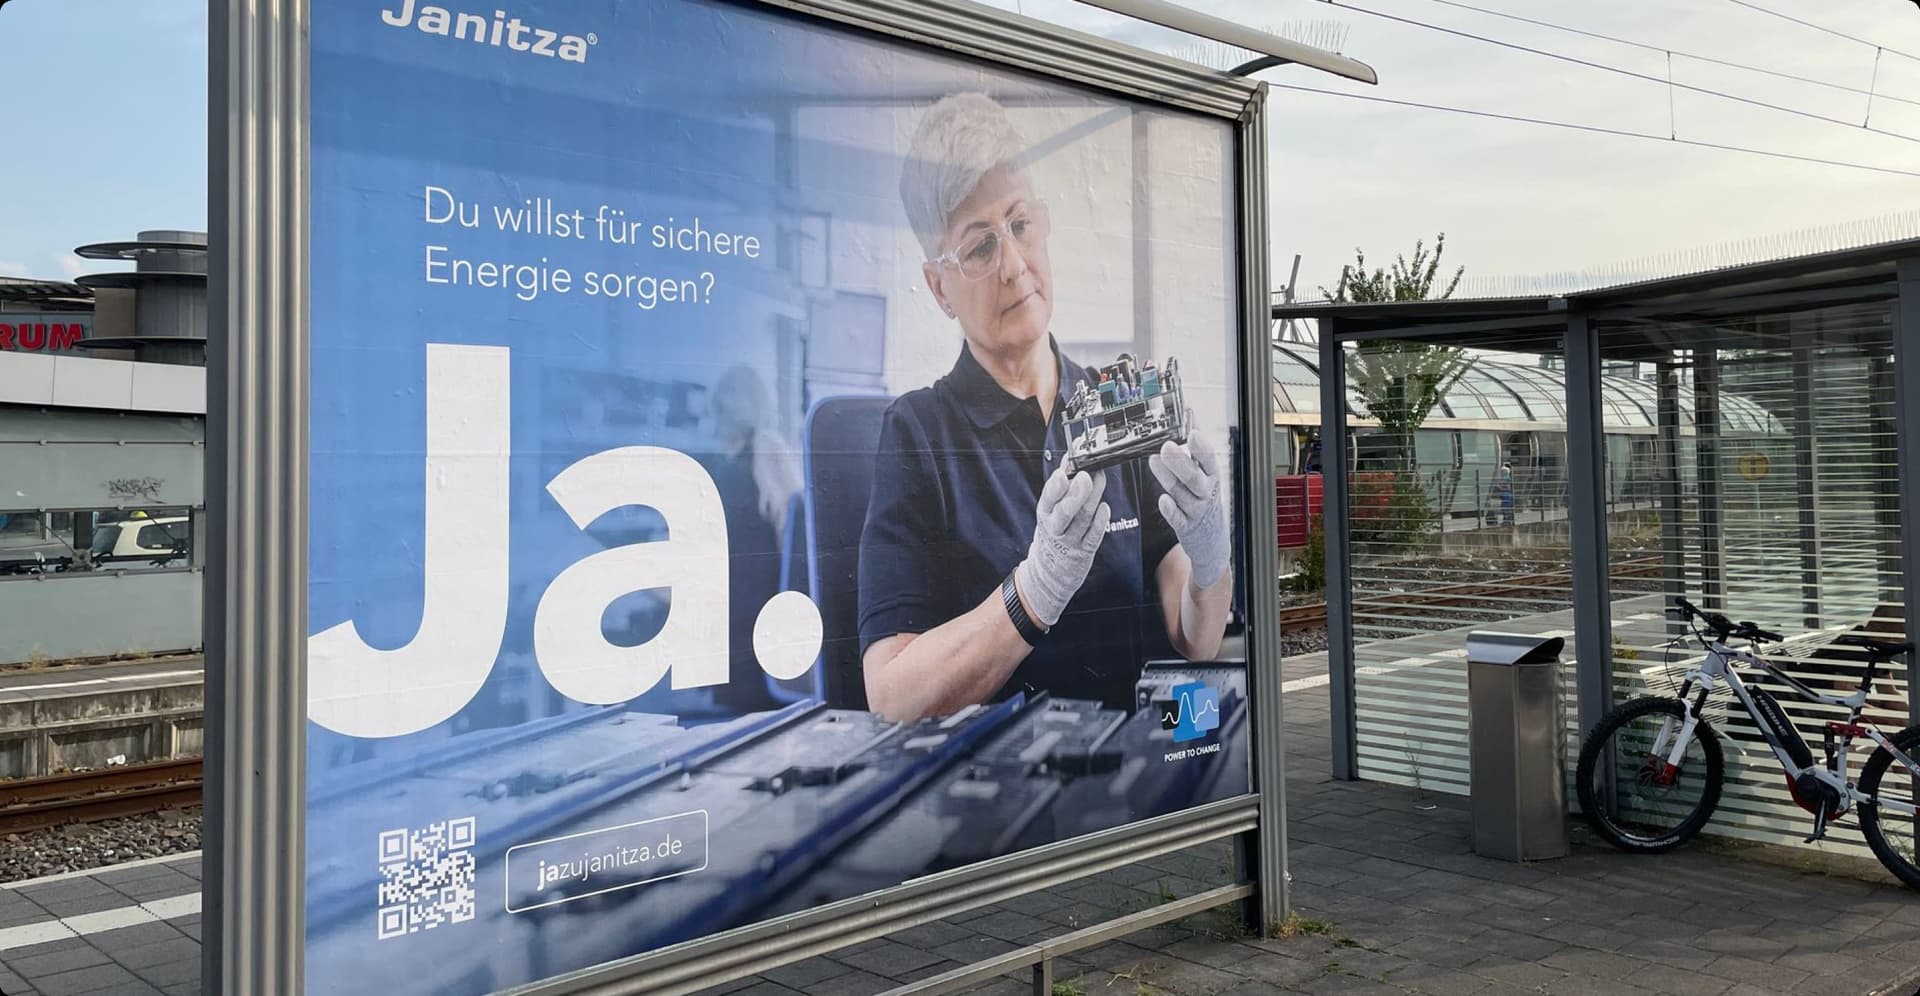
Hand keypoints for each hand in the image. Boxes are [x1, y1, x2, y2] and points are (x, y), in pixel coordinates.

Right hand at [1015, 467, 1109, 628]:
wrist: (1049, 573)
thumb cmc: (1052, 534)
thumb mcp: (1048, 511)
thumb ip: (1060, 486)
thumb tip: (1068, 458)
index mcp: (1044, 515)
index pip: (1048, 499)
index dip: (1055, 486)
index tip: (1063, 473)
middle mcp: (1056, 528)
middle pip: (1064, 511)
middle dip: (1075, 493)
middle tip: (1086, 477)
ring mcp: (1070, 541)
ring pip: (1083, 519)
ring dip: (1093, 498)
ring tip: (1101, 479)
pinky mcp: (1084, 551)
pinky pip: (1094, 536)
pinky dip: (1100, 521)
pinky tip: (1105, 507)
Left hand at [1149, 433, 1228, 588]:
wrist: (1212, 541)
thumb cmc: (1205, 500)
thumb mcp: (1207, 475)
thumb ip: (1196, 447)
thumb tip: (1189, 415)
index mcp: (1212, 477)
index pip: (1209, 460)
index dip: (1201, 448)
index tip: (1192, 433)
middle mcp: (1206, 494)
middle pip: (1194, 477)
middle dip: (1180, 462)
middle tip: (1166, 446)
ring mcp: (1196, 511)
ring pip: (1182, 494)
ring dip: (1168, 478)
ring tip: (1153, 461)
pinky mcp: (1185, 527)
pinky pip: (1177, 519)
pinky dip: (1170, 510)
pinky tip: (1163, 500)